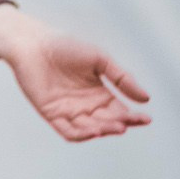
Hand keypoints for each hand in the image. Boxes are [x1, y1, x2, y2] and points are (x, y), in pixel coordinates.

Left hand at [0, 8, 151, 140]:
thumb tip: (146, 99)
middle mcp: (86, 106)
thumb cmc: (65, 47)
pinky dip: (81, 134)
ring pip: (91, 129)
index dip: (134, 117)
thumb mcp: (100, 60)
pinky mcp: (51, 114)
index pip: (121, 111)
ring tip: (117, 126)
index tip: (147, 118)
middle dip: (121, 124)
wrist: (33, 44)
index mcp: (100, 94)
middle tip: (129, 122)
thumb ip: (122, 78)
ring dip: (104, 130)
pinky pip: (68, 131)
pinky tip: (94, 131)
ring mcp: (69, 111)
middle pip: (108, 122)